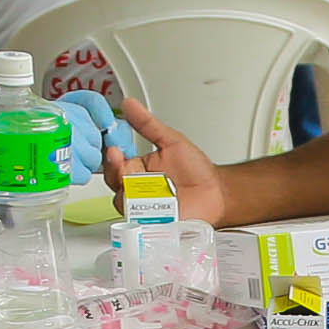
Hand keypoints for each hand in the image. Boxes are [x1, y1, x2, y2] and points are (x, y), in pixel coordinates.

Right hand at [107, 104, 226, 227]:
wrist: (217, 193)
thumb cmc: (196, 171)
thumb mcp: (171, 141)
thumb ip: (148, 125)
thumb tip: (129, 104)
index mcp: (135, 168)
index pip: (114, 161)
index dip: (111, 154)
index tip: (114, 146)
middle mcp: (135, 189)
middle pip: (114, 182)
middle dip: (115, 171)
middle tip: (120, 161)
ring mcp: (142, 208)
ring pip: (124, 202)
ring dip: (127, 192)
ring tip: (137, 184)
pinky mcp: (152, 224)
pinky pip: (140, 223)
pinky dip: (142, 216)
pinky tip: (146, 207)